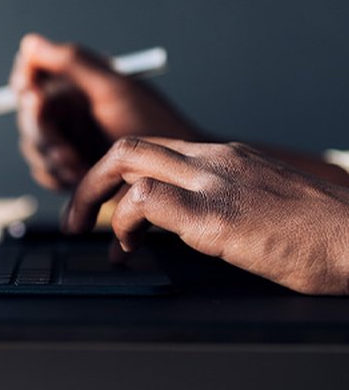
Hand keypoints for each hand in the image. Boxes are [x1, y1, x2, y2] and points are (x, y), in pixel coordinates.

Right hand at [9, 34, 200, 190]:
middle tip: (59, 141)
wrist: (175, 175)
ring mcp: (67, 140)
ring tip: (77, 164)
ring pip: (32, 146)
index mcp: (77, 83)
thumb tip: (31, 43)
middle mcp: (68, 110)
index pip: (31, 74)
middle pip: (28, 114)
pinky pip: (43, 172)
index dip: (25, 82)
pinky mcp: (69, 169)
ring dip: (50, 157)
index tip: (32, 93)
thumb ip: (71, 62)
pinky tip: (79, 176)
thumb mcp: (114, 89)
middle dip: (41, 131)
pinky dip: (56, 175)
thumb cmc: (156, 126)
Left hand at [64, 136, 348, 294]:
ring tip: (91, 237)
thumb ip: (219, 203)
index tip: (103, 205)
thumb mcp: (261, 205)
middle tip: (75, 219)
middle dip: (90, 180)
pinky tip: (128, 248)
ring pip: (126, 161)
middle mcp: (214, 160)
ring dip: (94, 200)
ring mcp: (213, 182)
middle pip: (129, 146)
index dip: (117, 175)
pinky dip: (123, 222)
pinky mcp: (216, 214)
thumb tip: (182, 228)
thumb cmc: (320, 234)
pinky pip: (145, 200)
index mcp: (225, 158)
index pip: (153, 148)